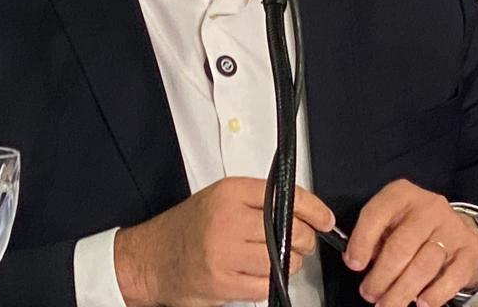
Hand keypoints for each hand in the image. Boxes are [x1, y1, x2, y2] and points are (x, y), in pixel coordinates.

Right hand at [113, 176, 334, 306]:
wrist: (152, 258)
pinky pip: (265, 285)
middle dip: (303, 241)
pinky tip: (255, 273)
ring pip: (282, 261)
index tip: (325, 219)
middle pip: (291, 231)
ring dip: (287, 264)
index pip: (287, 197)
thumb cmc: (188, 227)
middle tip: (297, 242)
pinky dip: (267, 282)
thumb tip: (305, 211)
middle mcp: (227, 219)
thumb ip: (257, 201)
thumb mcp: (220, 199)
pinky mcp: (223, 282)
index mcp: (229, 193)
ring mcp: (225, 253)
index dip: (314, 210)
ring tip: (272, 259)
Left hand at [343, 180, 477, 306]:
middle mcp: (428, 208)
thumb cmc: (413, 227)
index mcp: (402, 195)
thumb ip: (374, 236)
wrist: (459, 228)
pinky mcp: (468, 252)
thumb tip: (357, 260)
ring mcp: (451, 229)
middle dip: (381, 276)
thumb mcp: (391, 221)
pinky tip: (420, 304)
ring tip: (388, 305)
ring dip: (402, 291)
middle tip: (369, 294)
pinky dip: (434, 294)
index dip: (362, 241)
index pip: (377, 214)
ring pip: (424, 265)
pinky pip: (451, 277)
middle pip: (401, 246)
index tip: (354, 265)